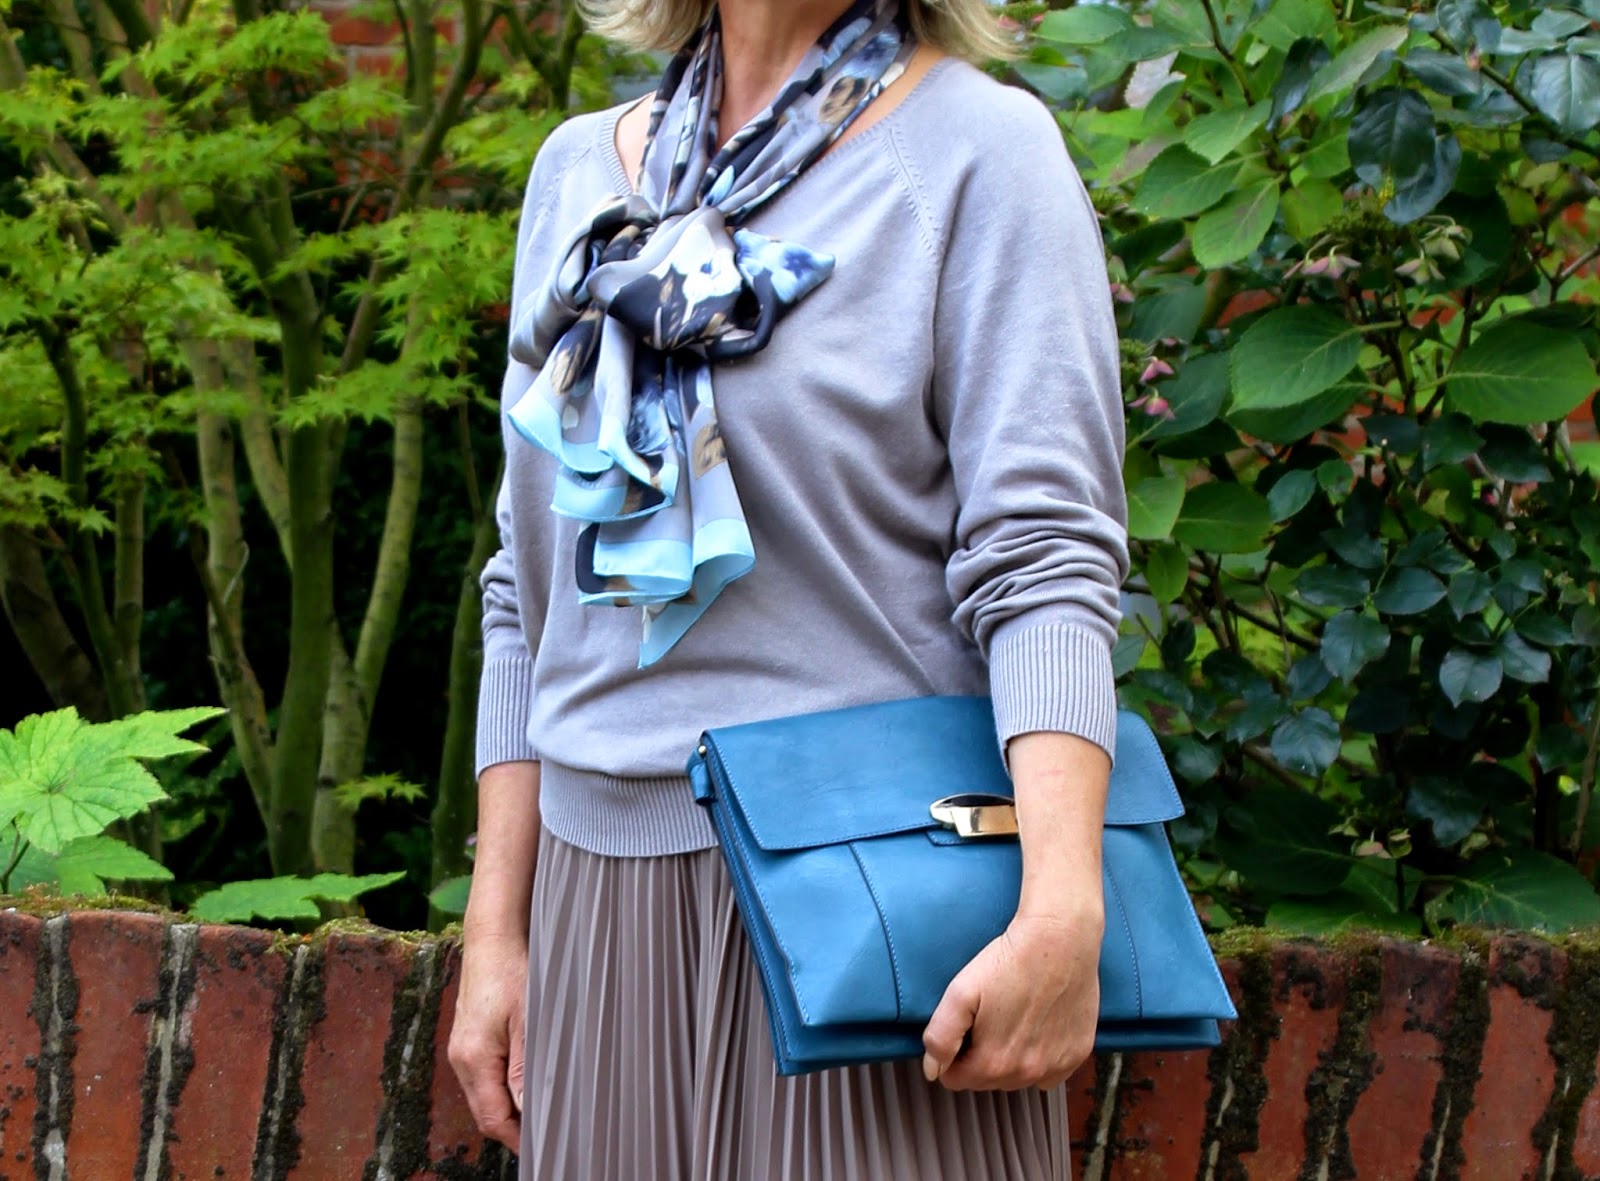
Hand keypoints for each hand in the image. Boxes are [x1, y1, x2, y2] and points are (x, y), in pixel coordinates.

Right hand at [447, 932, 528, 1149]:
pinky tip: (522, 1082)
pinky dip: (500, 1088)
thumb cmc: (512, 973)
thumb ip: (525, 1069)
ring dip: (507, 1107)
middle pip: (485, 1112)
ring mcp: (461, 1050)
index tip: (543, 1145)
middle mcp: (461, 1059)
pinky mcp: (466, 1041)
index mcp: (474, 1059)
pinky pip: (481, 1078)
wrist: (493, 940)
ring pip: (483, 1097)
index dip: (517, 1138)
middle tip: (547, 1132)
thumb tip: (526, 1111)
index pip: (492, 1118)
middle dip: (512, 1127)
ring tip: (540, 1110)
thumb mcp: (528, 1022)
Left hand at [921, 903, 1102, 1090]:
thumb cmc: (1009, 962)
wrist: (1059, 939)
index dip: (953, 1055)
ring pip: (1019, 1078)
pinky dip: (1041, 1058)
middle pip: (988, 1081)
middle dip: (980, 1057)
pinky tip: (1039, 1028)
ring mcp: (1056, 1066)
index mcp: (994, 1064)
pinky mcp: (1078, 1053)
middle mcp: (1028, 1074)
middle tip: (988, 1018)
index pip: (956, 1079)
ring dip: (1011, 1059)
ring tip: (1013, 1019)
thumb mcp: (961, 993)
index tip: (964, 1027)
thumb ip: (940, 1037)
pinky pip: (1051, 1073)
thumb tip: (933, 1070)